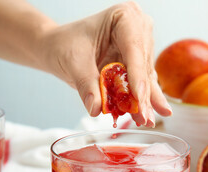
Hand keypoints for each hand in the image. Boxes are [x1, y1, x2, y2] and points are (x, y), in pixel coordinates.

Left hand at [39, 1, 171, 126]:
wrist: (58, 47)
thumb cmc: (65, 45)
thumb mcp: (74, 63)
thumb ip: (87, 85)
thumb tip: (97, 108)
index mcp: (124, 16)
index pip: (134, 48)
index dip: (137, 76)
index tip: (139, 98)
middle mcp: (137, 28)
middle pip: (143, 66)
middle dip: (142, 94)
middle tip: (144, 117)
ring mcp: (139, 45)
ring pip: (146, 77)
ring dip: (145, 101)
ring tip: (147, 119)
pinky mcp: (137, 62)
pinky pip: (141, 83)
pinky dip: (141, 100)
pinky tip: (149, 114)